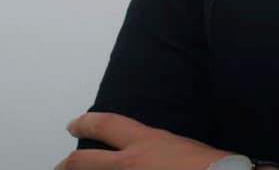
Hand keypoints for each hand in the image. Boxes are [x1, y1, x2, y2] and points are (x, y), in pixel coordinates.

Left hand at [55, 111, 234, 169]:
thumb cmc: (208, 165)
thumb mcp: (181, 145)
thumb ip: (158, 148)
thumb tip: (150, 154)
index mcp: (145, 142)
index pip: (106, 126)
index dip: (85, 123)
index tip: (75, 124)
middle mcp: (129, 164)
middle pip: (81, 161)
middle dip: (66, 164)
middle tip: (60, 166)